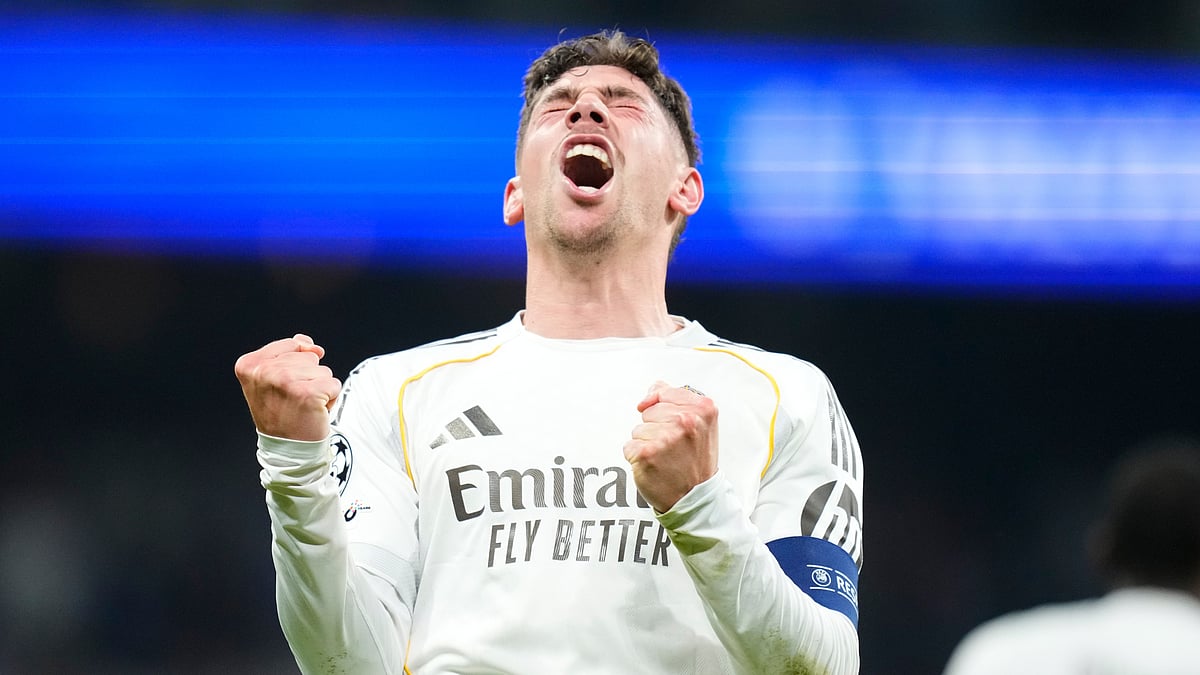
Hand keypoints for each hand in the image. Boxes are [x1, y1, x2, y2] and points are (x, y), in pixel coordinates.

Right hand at [233, 334, 340, 441]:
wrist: (287, 449)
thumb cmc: (283, 412)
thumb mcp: (274, 378)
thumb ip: (290, 353)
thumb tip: (310, 345)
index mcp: (249, 364)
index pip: (292, 345)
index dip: (297, 367)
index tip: (283, 389)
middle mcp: (264, 371)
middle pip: (309, 357)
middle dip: (309, 378)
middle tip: (294, 400)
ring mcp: (285, 381)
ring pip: (323, 370)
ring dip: (320, 388)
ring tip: (303, 406)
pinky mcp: (307, 393)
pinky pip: (334, 384)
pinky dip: (330, 399)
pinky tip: (314, 412)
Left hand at [623, 381, 718, 512]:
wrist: (695, 497)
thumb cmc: (695, 461)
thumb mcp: (700, 424)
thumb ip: (678, 400)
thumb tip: (653, 390)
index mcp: (703, 408)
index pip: (663, 392)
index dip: (662, 409)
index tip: (674, 426)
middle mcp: (686, 420)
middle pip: (648, 411)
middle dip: (655, 427)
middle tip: (674, 447)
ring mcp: (666, 437)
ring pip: (638, 429)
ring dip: (646, 443)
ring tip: (666, 457)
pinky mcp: (647, 453)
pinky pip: (629, 446)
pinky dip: (637, 458)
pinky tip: (655, 466)